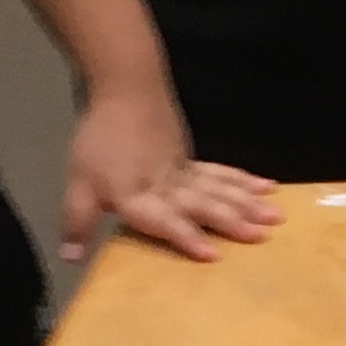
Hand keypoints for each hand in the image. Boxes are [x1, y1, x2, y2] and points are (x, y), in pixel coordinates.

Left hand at [60, 85, 278, 262]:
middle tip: (262, 235)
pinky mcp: (193, 160)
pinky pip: (222, 174)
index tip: (211, 254)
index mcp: (137, 195)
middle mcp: (166, 186)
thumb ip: (78, 220)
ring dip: (248, 204)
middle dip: (232, 221)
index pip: (163, 220)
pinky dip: (245, 182)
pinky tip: (268, 187)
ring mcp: (184, 171)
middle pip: (202, 204)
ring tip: (276, 217)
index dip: (185, 237)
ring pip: (219, 189)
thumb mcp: (79, 184)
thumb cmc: (100, 139)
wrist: (125, 87)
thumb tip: (69, 257)